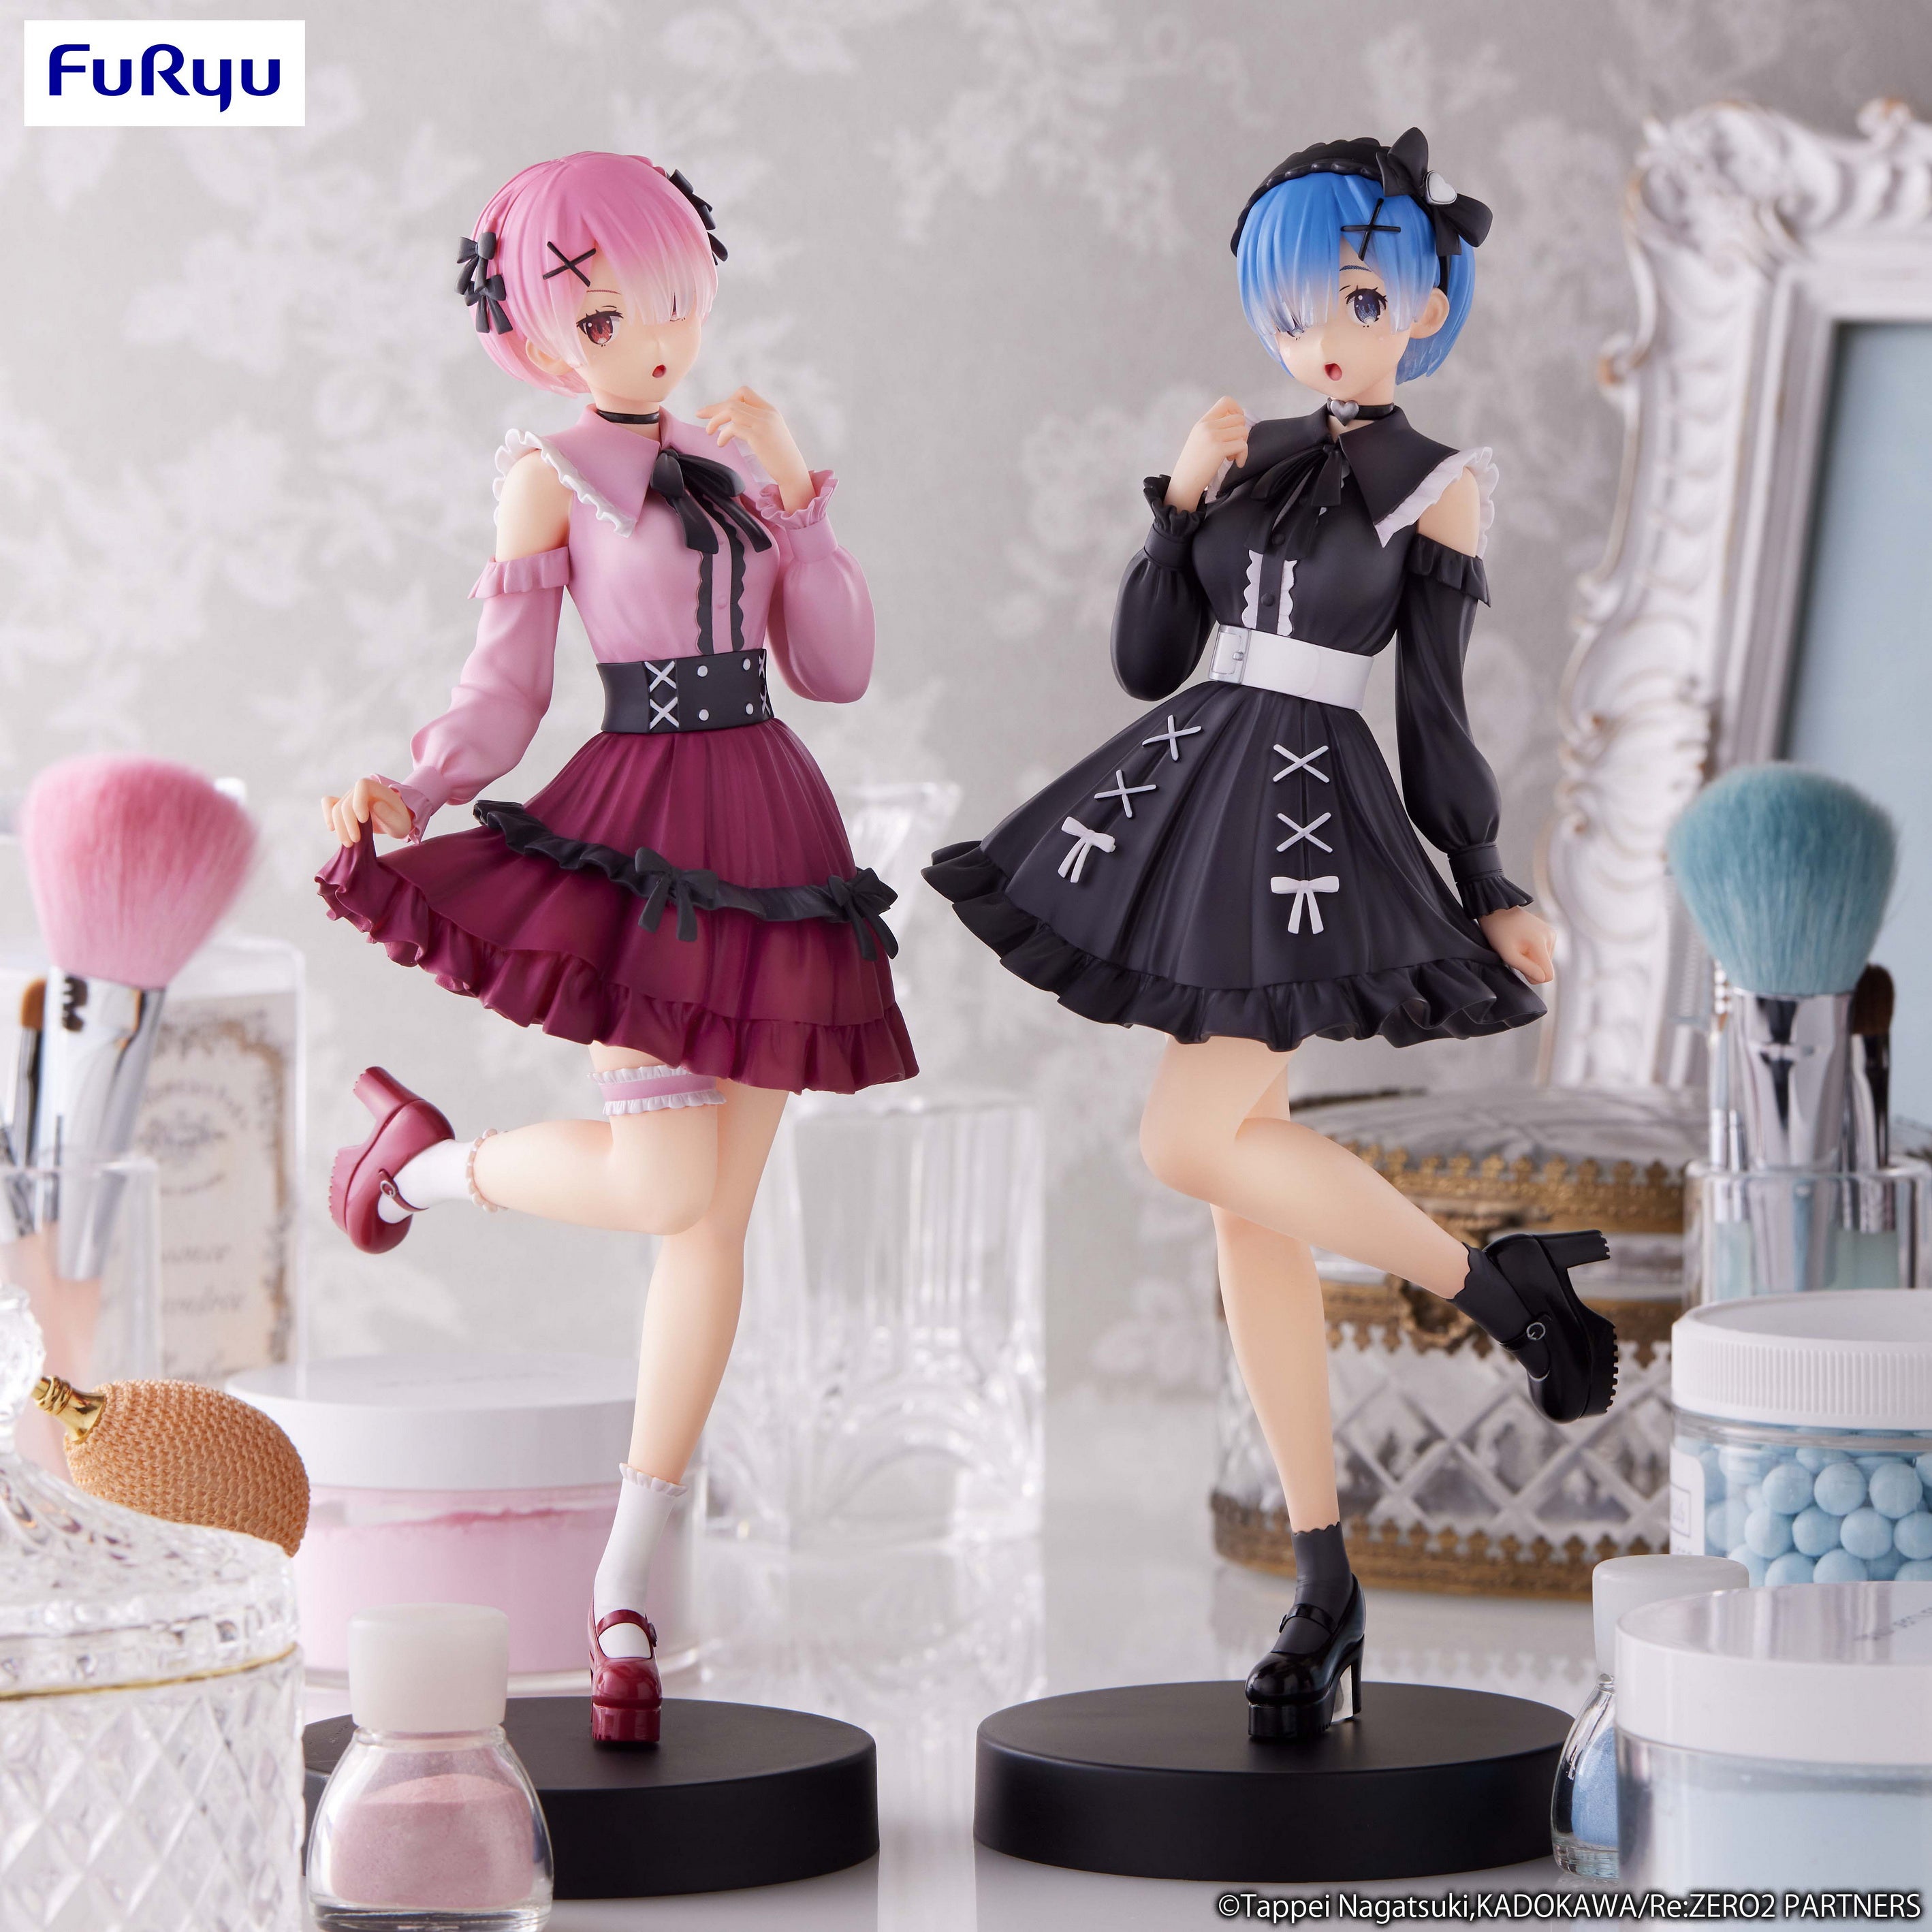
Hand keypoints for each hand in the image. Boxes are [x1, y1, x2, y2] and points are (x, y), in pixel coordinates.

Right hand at [323, 777, 410, 846]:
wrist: (395, 820)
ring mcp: (350, 796)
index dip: (359, 802)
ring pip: (336, 809)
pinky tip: (332, 828)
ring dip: (339, 827)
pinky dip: (327, 815)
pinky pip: (329, 804)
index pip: (361, 786)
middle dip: (348, 824)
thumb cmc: (400, 820)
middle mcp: (360, 790)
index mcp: (376, 788)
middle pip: (346, 803)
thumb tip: (375, 805)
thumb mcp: (400, 821)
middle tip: (355, 841)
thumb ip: (390, 814)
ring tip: (348, 843)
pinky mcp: (343, 805)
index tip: (364, 820)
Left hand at [696, 387, 811, 511]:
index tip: (719, 412)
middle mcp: (767, 413)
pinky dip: (722, 434)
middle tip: (700, 415)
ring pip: (731, 411)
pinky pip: (733, 428)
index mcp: (770, 410)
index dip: (728, 400)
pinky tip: (720, 443)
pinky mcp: (758, 437)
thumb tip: (735, 422)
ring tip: (708, 431)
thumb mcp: (771, 434)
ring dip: (715, 419)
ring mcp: (763, 424)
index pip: (744, 393)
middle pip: (733, 401)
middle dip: (714, 408)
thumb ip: (757, 423)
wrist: (793, 472)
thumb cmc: (780, 458)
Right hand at [1167, 397, 1248, 511]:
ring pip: (1243, 431)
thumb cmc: (1194, 464)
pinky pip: (1242, 445)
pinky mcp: (1218, 449)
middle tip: (1233, 447)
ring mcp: (1212, 436)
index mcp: (1203, 421)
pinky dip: (1243, 455)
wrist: (1184, 482)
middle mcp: (1207, 426)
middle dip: (1242, 433)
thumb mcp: (1200, 438)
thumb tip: (1238, 421)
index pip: (1226, 401)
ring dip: (1242, 445)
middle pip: (1239, 418)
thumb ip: (1215, 428)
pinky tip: (1236, 463)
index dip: (1237, 411)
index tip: (1236, 426)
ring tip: (1231, 456)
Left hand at [1479, 904, 1554, 983]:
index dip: (1533, 976)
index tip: (1520, 965)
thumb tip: (1542, 978)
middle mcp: (1550, 937)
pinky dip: (1533, 951)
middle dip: (1530, 964)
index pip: (1548, 975)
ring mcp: (1551, 933)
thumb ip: (1526, 968)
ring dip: (1530, 957)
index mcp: (1541, 943)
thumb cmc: (1499, 932)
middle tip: (1515, 952)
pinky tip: (1522, 941)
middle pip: (1545, 968)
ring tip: (1517, 945)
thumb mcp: (1507, 954)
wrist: (1497, 910)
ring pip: (1545, 960)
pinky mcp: (1549, 931)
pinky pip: (1544, 952)